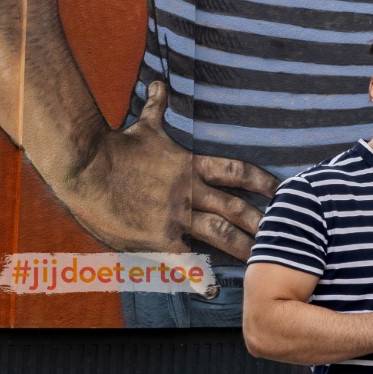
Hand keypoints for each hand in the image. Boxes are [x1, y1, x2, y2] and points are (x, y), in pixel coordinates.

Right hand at [54, 82, 277, 259]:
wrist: (86, 168)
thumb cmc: (114, 147)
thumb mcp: (143, 126)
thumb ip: (157, 108)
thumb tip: (159, 82)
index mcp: (189, 166)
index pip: (236, 171)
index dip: (261, 181)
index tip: (281, 190)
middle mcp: (189, 191)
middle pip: (236, 207)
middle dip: (262, 220)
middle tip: (286, 231)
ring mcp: (175, 216)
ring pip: (219, 234)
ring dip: (243, 247)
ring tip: (264, 260)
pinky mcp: (158, 238)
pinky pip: (184, 260)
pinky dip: (199, 276)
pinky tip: (213, 291)